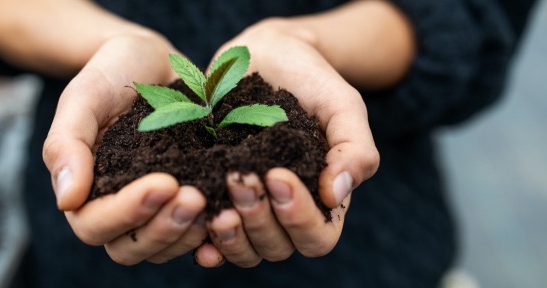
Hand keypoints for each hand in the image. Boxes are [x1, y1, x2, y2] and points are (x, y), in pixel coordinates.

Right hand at [42, 33, 208, 264]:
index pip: (95, 225)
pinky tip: (232, 211)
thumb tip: (67, 201)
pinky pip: (195, 235)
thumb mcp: (83, 97)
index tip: (164, 183)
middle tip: (196, 197)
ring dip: (188, 233)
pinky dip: (212, 232)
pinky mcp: (185, 202)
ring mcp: (153, 210)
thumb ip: (66, 145)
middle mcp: (117, 208)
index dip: (127, 213)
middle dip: (163, 229)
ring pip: (164, 248)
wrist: (150, 59)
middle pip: (130, 248)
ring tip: (216, 201)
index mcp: (84, 190)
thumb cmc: (110, 74)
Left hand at [194, 19, 379, 267]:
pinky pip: (207, 237)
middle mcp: (284, 214)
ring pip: (242, 249)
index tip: (277, 175)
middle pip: (276, 247)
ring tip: (212, 203)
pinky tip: (192, 219)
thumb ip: (354, 148)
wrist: (266, 54)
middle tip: (238, 177)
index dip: (298, 217)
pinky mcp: (214, 197)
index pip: (317, 237)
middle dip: (257, 219)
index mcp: (322, 201)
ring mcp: (248, 209)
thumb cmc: (311, 80)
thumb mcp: (342, 105)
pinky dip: (200, 238)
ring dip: (229, 234)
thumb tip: (337, 194)